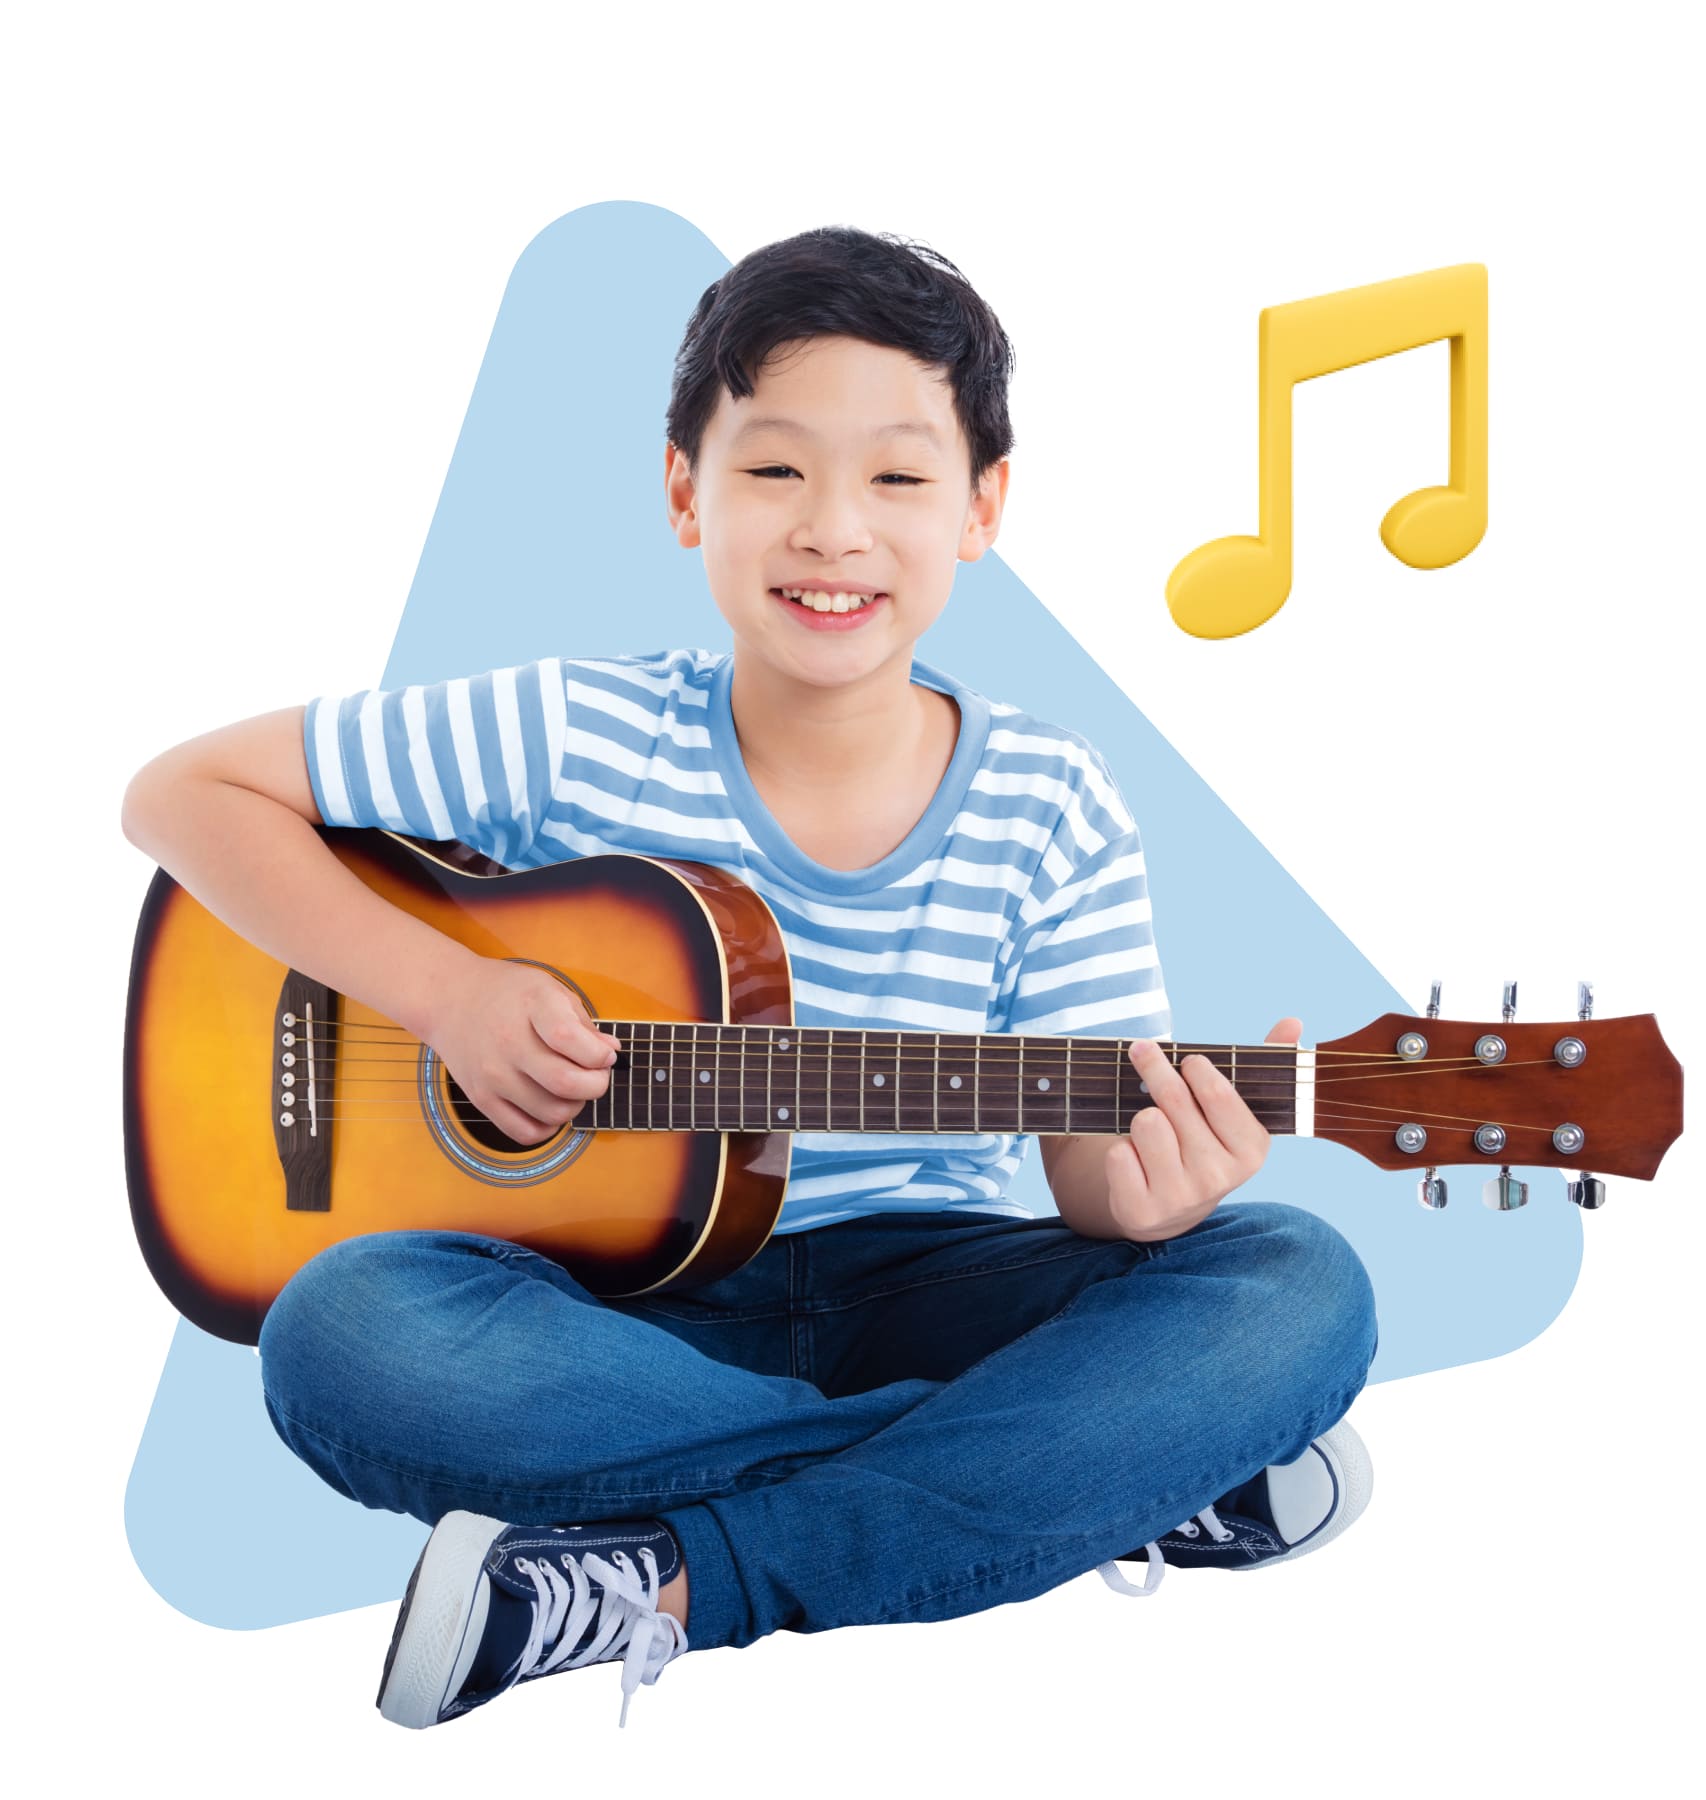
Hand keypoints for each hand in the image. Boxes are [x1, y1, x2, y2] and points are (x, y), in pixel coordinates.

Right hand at [418, 953, 621, 1145]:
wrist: (449, 1000)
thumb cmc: (507, 993)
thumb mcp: (549, 989)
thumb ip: (582, 1022)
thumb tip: (610, 1052)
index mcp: (532, 1005)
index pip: (570, 1039)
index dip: (599, 1055)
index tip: (605, 1055)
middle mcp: (509, 1042)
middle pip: (567, 1083)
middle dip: (596, 1084)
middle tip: (596, 1075)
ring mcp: (492, 1074)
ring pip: (552, 1113)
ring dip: (575, 1106)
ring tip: (572, 1088)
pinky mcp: (481, 1098)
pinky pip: (523, 1133)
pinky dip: (547, 1128)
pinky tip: (551, 1107)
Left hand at [1105, 1017, 1301, 1242]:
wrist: (1168, 1207)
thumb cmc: (1203, 1141)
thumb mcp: (1234, 1110)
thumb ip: (1263, 1063)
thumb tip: (1292, 1022)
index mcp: (1251, 1150)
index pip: (1218, 1095)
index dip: (1197, 1068)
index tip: (1188, 1058)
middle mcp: (1219, 1178)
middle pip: (1173, 1101)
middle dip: (1154, 1067)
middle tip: (1141, 1049)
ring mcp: (1180, 1197)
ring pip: (1145, 1123)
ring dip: (1140, 1116)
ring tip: (1150, 1125)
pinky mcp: (1142, 1211)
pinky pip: (1118, 1154)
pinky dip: (1121, 1148)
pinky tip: (1134, 1158)